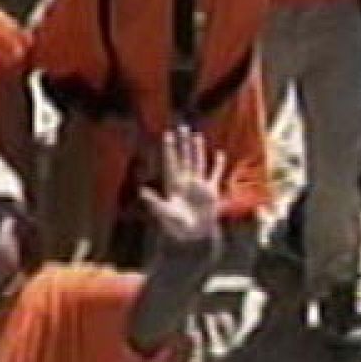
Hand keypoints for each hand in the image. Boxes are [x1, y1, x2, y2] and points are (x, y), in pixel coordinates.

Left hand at [139, 126, 223, 244]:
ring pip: (198, 162)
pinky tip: (219, 154)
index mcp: (174, 184)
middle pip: (184, 157)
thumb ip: (154, 201)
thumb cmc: (177, 225)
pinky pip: (214, 174)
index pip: (171, 162)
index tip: (167, 135)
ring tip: (195, 135)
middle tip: (181, 127)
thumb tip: (141, 191)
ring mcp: (198, 184)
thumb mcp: (164, 212)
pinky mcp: (210, 191)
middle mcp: (185, 181)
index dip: (169, 148)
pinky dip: (218, 164)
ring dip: (197, 149)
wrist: (194, 234)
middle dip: (182, 143)